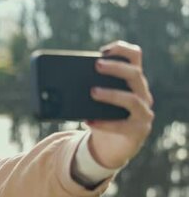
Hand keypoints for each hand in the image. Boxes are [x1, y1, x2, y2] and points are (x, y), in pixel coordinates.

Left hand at [86, 40, 154, 168]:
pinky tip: (88, 121)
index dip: (122, 49)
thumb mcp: (93, 101)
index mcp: (131, 81)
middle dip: (116, 68)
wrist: (110, 147)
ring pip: (132, 99)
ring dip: (112, 94)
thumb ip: (84, 89)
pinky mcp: (138, 131)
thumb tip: (53, 87)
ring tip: (93, 92)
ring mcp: (143, 113)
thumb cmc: (101, 118)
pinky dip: (104, 123)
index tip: (103, 50)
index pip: (134, 57)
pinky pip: (122, 125)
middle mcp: (142, 93)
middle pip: (135, 74)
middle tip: (97, 65)